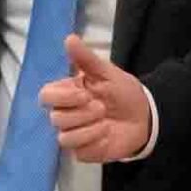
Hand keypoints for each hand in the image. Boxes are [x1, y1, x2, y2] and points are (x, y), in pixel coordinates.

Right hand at [40, 35, 151, 161]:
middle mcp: (66, 114)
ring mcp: (74, 134)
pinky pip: (79, 151)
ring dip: (88, 129)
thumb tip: (69, 38)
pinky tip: (107, 134)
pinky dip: (95, 142)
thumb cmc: (122, 91)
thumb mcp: (107, 72)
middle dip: (81, 113)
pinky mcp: (83, 151)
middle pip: (55, 118)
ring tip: (106, 121)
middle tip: (101, 107)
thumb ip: (86, 58)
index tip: (84, 93)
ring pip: (64, 138)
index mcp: (68, 93)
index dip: (62, 97)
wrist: (144, 115)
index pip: (46, 96)